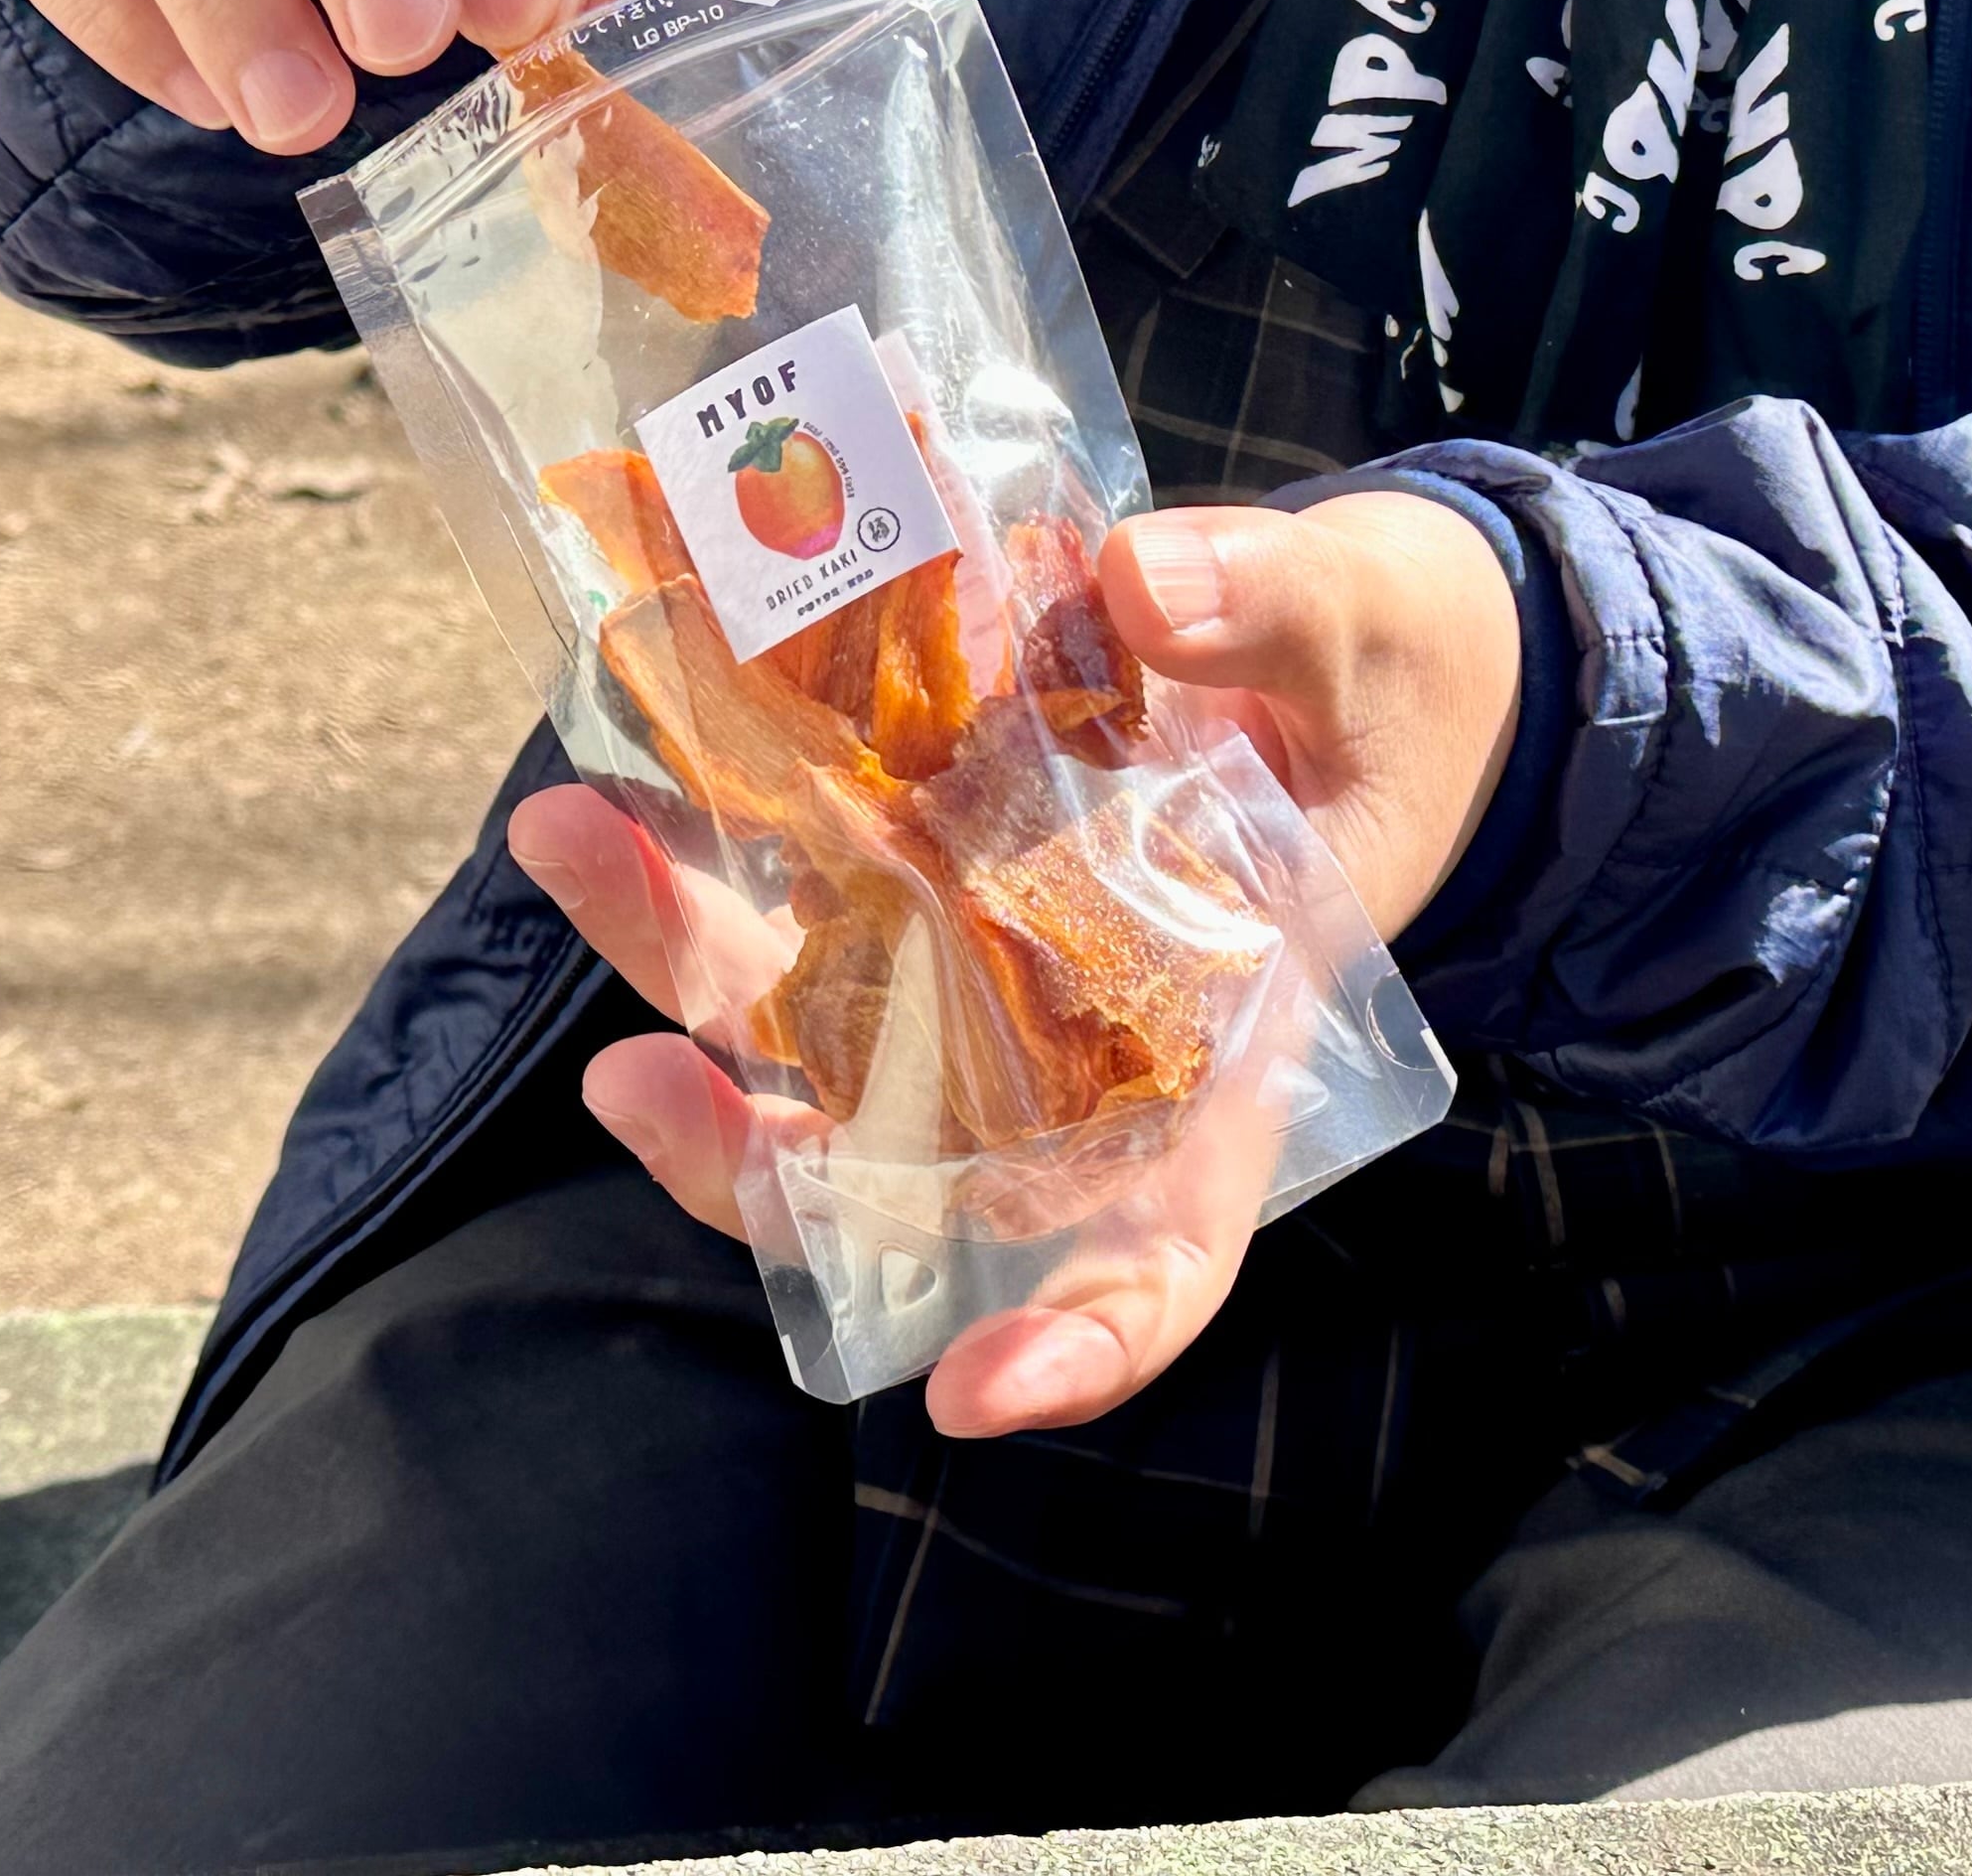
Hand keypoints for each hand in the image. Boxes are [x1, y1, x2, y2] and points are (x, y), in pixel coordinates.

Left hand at [510, 489, 1518, 1436]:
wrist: (1356, 632)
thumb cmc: (1403, 677)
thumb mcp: (1381, 635)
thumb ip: (1276, 610)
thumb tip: (1137, 583)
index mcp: (1227, 1041)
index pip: (1166, 1241)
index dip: (1083, 1335)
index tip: (971, 1389)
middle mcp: (1076, 1028)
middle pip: (908, 1153)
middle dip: (760, 1149)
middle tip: (631, 1082)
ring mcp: (983, 938)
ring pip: (814, 1010)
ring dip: (682, 951)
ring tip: (568, 835)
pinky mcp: (925, 837)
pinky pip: (799, 862)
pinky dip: (714, 820)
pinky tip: (631, 731)